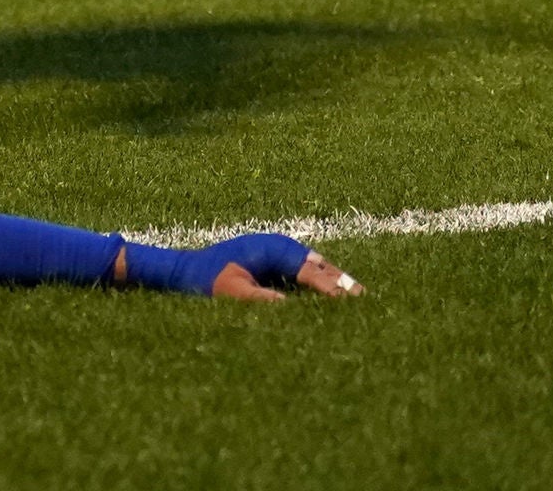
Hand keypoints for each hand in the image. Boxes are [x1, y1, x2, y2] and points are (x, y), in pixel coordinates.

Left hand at [210, 250, 361, 303]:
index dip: (330, 287)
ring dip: (333, 279)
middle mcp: (278, 245)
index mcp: (270, 248)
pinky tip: (333, 294)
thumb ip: (262, 300)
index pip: (308, 270)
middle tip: (364, 297)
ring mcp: (278, 250)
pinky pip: (304, 269)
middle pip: (317, 263)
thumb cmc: (209, 281)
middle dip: (340, 280)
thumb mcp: (234, 293)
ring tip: (356, 295)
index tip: (348, 302)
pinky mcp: (276, 258)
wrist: (188, 269)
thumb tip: (292, 307)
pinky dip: (320, 280)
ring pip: (314, 265)